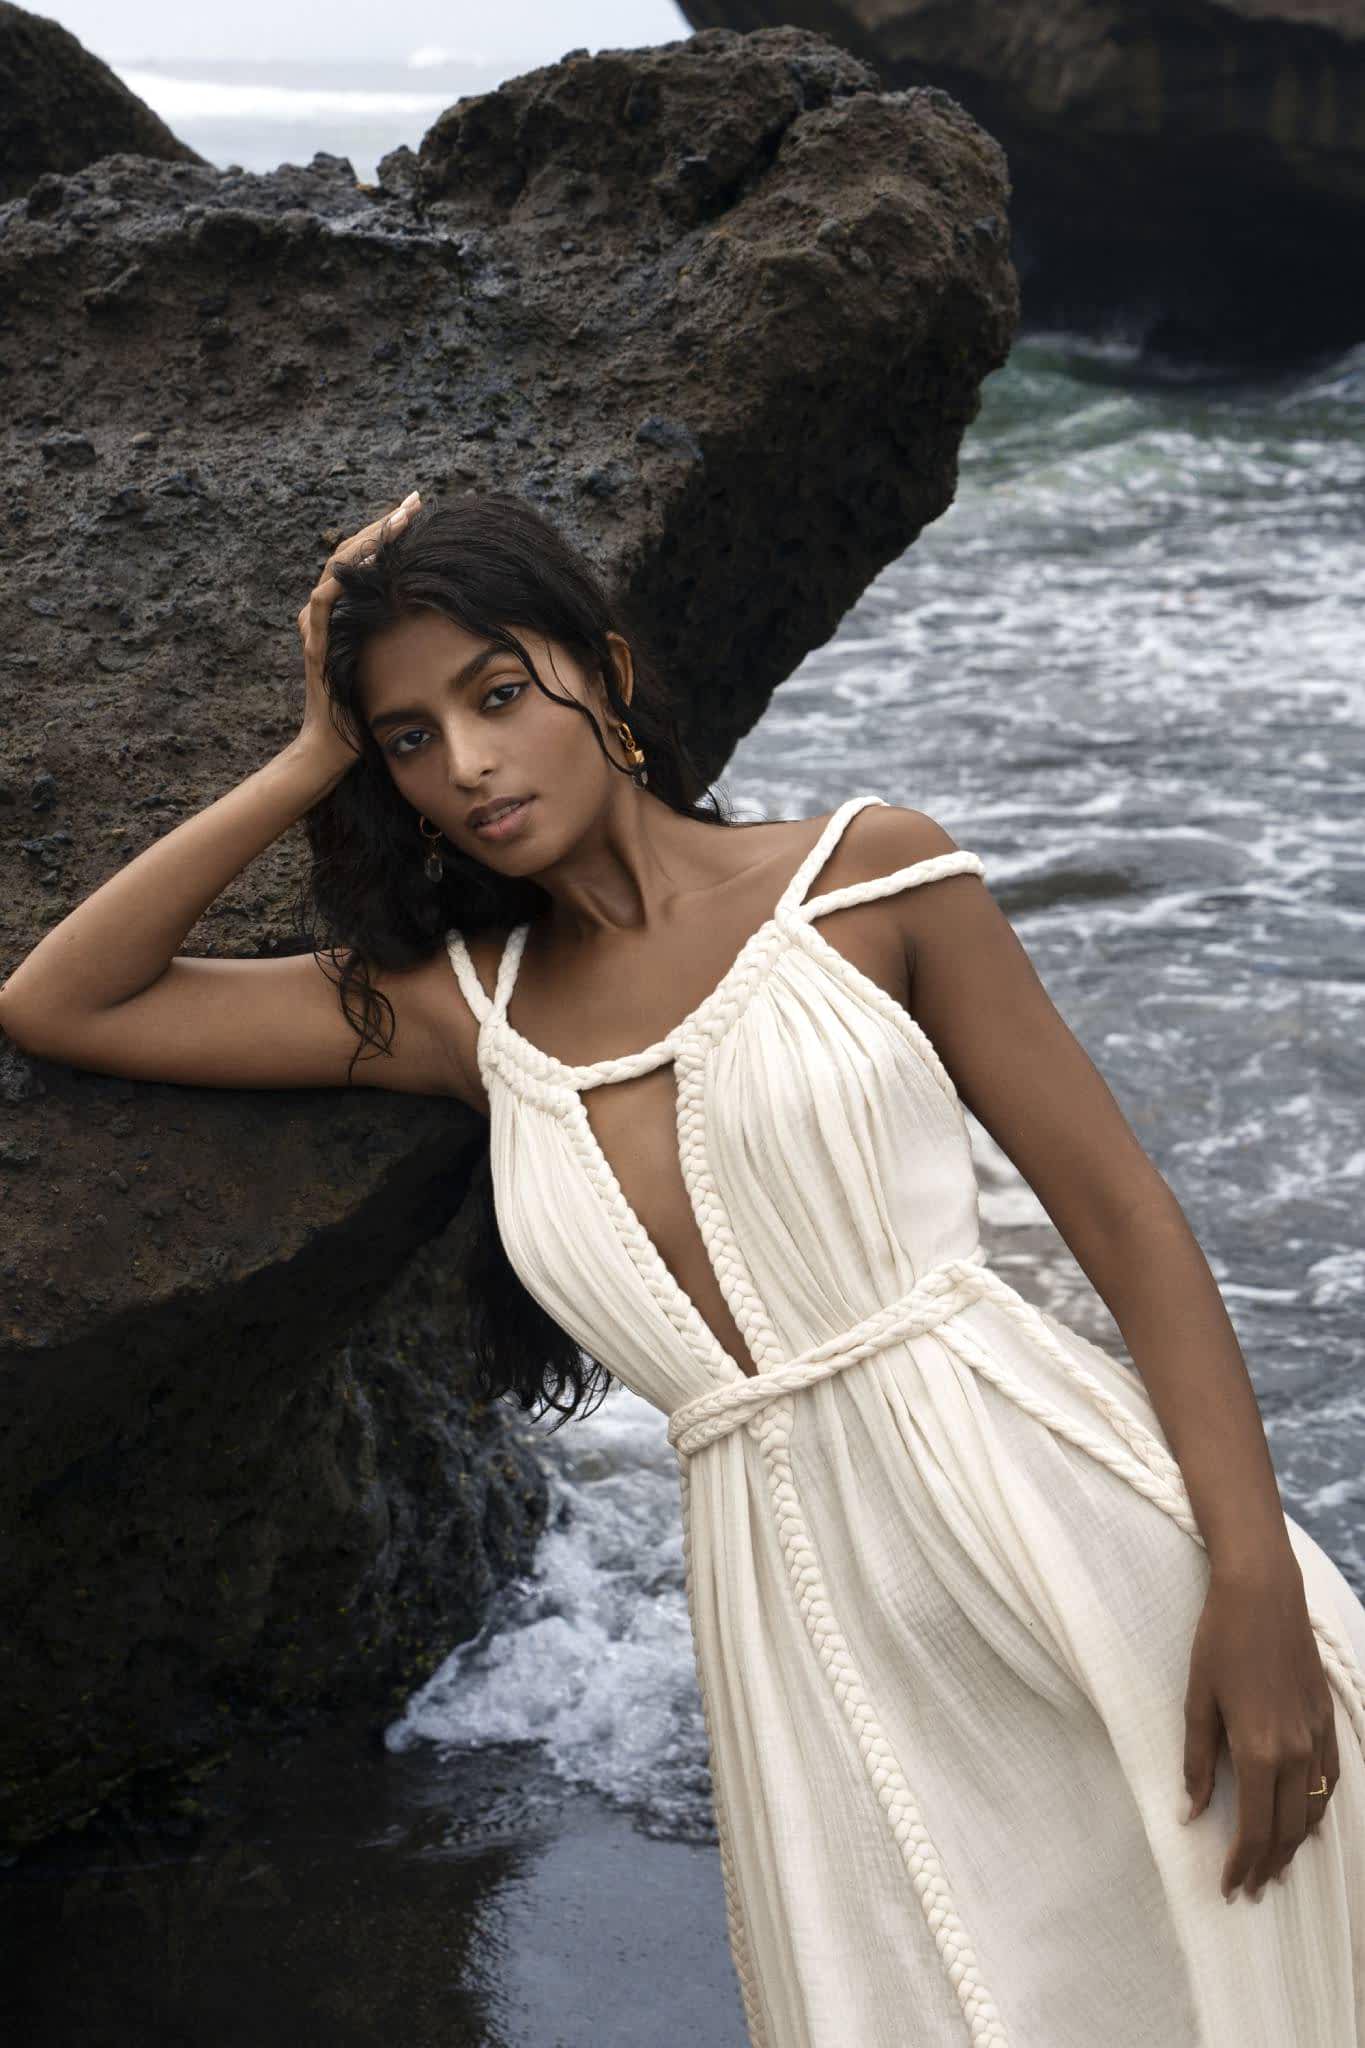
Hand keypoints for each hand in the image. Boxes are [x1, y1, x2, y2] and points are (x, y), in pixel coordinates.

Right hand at [295, 491, 420, 772]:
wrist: (334, 749)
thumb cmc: (368, 711)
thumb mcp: (395, 662)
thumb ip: (405, 635)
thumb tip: (447, 611)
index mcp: (345, 611)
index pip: (366, 559)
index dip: (390, 533)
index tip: (418, 509)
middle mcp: (326, 612)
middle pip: (350, 554)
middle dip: (382, 526)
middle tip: (412, 503)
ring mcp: (317, 628)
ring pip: (335, 570)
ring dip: (365, 545)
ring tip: (394, 524)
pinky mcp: (314, 649)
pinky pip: (321, 608)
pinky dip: (339, 585)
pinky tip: (362, 568)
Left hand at [1182, 1555, 1338, 1900]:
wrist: (1263, 1592)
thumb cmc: (1219, 1641)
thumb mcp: (1196, 1700)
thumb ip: (1196, 1762)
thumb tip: (1189, 1814)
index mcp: (1258, 1752)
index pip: (1253, 1829)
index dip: (1241, 1865)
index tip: (1228, 1889)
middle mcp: (1296, 1753)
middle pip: (1286, 1830)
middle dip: (1268, 1866)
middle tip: (1251, 1890)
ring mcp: (1317, 1737)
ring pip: (1313, 1811)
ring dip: (1294, 1844)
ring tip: (1275, 1865)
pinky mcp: (1328, 1720)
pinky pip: (1330, 1781)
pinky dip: (1317, 1810)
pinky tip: (1305, 1819)